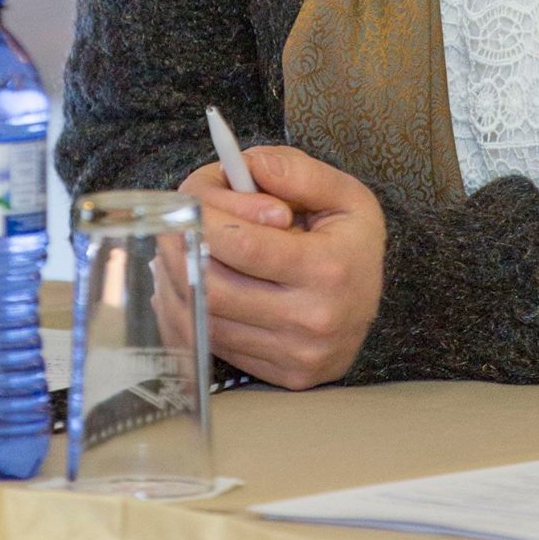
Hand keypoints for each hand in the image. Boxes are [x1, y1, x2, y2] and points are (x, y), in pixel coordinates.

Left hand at [176, 146, 385, 389]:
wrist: (370, 306)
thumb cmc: (352, 244)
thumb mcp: (345, 195)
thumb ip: (299, 172)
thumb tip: (251, 165)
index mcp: (328, 268)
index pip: (245, 246)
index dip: (207, 221)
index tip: (190, 204)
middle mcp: (312, 318)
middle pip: (215, 288)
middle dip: (180, 252)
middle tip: (167, 228)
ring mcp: (295, 353)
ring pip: (207, 320)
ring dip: (177, 284)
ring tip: (173, 254)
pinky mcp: (282, 374)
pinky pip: (215, 345)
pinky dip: (190, 314)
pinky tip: (187, 287)